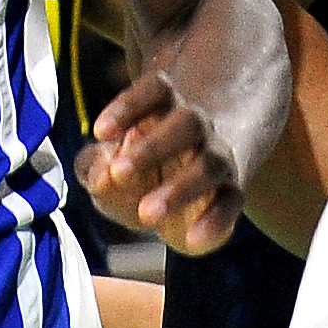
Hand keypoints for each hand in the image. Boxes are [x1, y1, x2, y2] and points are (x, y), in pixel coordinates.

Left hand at [76, 60, 243, 254]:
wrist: (187, 190)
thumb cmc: (138, 170)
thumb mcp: (108, 167)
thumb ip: (96, 168)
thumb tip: (101, 176)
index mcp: (164, 106)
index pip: (155, 89)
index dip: (129, 106)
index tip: (99, 132)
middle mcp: (196, 126)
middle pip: (187, 121)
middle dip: (153, 146)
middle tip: (119, 172)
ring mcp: (216, 158)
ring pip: (209, 163)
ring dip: (179, 188)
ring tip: (145, 213)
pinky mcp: (230, 193)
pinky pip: (231, 201)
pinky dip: (216, 220)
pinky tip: (193, 239)